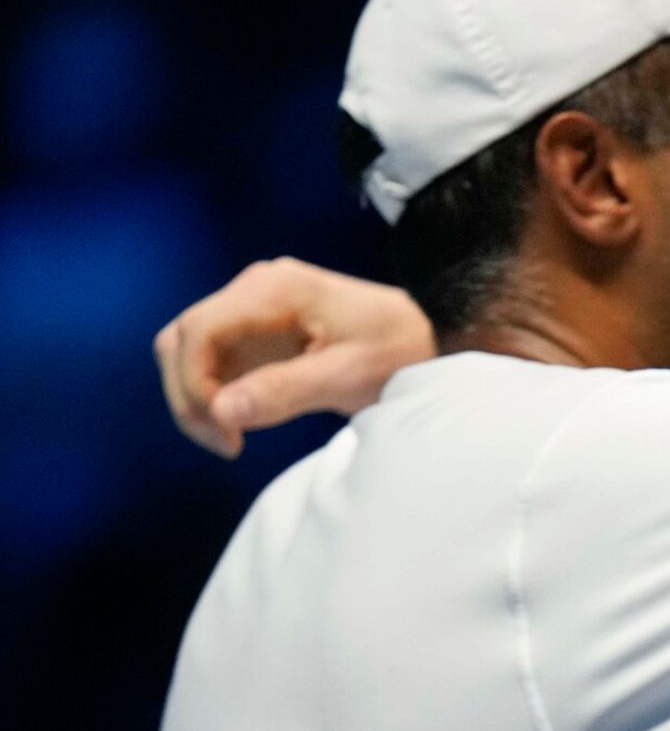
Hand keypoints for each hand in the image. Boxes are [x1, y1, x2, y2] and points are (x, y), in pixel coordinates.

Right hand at [153, 258, 434, 457]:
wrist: (425, 338)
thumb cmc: (396, 351)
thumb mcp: (348, 376)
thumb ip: (284, 391)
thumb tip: (220, 410)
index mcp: (275, 288)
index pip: (199, 329)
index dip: (193, 382)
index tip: (222, 427)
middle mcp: (254, 288)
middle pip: (182, 338)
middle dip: (189, 394)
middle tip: (225, 442)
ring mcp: (251, 308)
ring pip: (188, 351)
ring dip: (196, 396)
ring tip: (231, 438)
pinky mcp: (255, 331)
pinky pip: (212, 361)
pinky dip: (214, 394)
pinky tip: (242, 423)